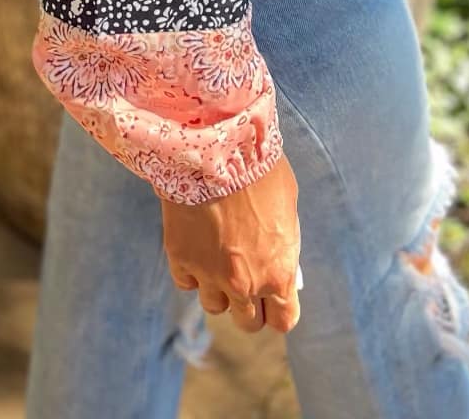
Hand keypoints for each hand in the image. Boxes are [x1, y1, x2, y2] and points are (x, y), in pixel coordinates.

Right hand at [161, 152, 301, 335]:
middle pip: (248, 322)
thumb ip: (283, 243)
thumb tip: (280, 258)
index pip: (283, 320)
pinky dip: (192, 271)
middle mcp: (245, 284)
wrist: (217, 147)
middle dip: (249, 305)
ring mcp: (209, 274)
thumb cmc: (260, 169)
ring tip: (219, 257)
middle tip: (246, 280)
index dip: (278, 309)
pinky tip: (197, 246)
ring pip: (215, 306)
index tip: (274, 298)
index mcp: (278, 273)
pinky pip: (187, 282)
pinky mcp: (180, 259)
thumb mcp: (288, 207)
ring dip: (218, 289)